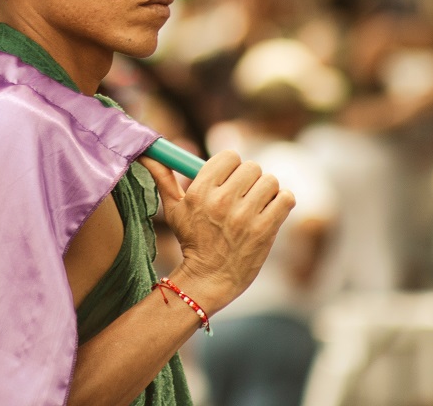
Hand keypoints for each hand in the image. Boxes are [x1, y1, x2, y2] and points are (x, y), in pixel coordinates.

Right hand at [140, 150, 294, 314]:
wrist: (209, 280)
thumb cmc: (191, 241)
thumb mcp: (172, 209)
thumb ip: (162, 176)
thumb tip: (147, 152)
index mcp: (200, 192)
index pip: (229, 156)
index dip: (231, 165)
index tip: (229, 177)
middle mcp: (222, 202)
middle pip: (251, 167)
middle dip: (249, 178)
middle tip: (244, 192)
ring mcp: (245, 217)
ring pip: (270, 181)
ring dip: (266, 190)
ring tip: (257, 203)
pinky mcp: (265, 230)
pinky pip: (285, 198)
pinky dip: (282, 201)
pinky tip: (271, 210)